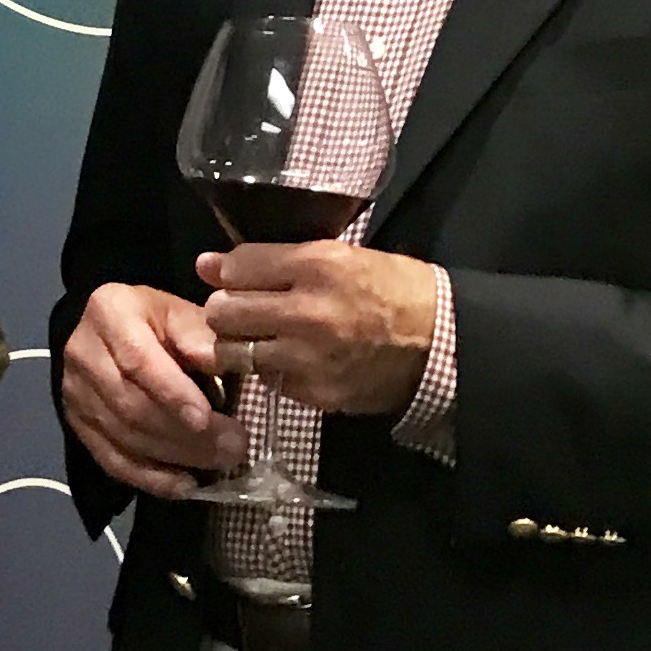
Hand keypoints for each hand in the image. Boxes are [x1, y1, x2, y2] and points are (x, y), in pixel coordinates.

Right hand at [60, 280, 245, 500]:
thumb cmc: (155, 320)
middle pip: (131, 405)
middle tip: (232, 448)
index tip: (206, 418)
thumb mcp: (180, 312)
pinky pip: (113, 461)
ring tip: (218, 464)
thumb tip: (227, 359)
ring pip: (124, 437)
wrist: (107, 331)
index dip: (172, 394)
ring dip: (175, 458)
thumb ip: (200, 336)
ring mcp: (76, 395)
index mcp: (110, 313)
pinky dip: (151, 478)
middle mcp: (83, 355)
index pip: (138, 360)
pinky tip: (184, 486)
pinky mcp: (78, 426)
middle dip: (185, 434)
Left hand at [196, 243, 440, 415]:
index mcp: (317, 266)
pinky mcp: (312, 392)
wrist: (440, 344)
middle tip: (238, 310)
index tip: (227, 276)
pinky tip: (286, 359)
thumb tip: (210, 265)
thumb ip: (275, 261)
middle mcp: (306, 312)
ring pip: (233, 352)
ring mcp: (307, 357)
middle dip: (224, 309)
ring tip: (256, 337)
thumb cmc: (394, 290)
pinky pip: (265, 379)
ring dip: (237, 343)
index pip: (238, 267)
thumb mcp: (342, 257)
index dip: (226, 271)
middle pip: (224, 311)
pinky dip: (267, 370)